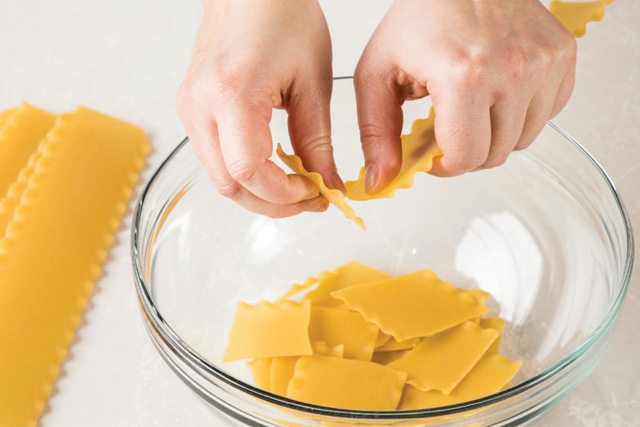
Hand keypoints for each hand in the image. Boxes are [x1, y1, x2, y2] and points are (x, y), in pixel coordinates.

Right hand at [177, 0, 342, 217]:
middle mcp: (201, 104)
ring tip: (295, 186)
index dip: (284, 195)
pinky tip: (273, 167)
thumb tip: (325, 185)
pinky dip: (245, 174)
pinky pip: (214, 159)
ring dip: (258, 192)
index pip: (249, 172)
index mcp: (233, 93)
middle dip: (273, 203)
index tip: (315, 194)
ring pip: (219, 178)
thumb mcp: (313, 83)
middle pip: (229, 184)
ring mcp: (190, 108)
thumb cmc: (283, 18)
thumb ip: (317, 142)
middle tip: (310, 198)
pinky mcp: (191, 109)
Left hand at [354, 0, 576, 192]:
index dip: (443, 166)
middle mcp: (512, 70)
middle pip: (495, 154)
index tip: (432, 154)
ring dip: (494, 135)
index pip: (466, 158)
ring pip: (523, 139)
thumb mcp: (377, 73)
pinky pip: (547, 114)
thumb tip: (378, 181)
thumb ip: (375, 134)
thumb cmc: (420, 13)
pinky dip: (522, 114)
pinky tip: (497, 93)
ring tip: (470, 107)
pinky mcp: (562, 56)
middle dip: (466, 151)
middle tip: (446, 125)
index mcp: (463, 76)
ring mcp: (543, 62)